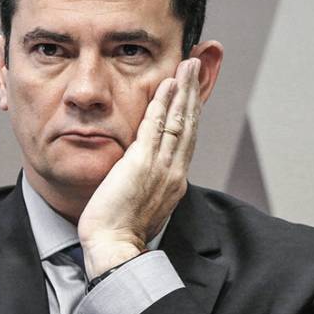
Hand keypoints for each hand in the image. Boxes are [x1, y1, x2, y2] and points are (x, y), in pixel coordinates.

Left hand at [77, 58, 201, 277]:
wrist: (116, 249)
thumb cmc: (124, 230)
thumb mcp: (145, 202)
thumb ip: (150, 182)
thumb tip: (147, 171)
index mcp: (175, 180)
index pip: (187, 137)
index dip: (193, 111)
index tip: (194, 91)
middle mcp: (174, 170)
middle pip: (189, 123)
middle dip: (194, 92)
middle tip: (197, 65)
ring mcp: (161, 166)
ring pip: (178, 120)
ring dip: (184, 90)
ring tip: (189, 65)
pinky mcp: (142, 162)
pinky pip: (156, 125)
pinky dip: (163, 103)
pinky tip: (167, 84)